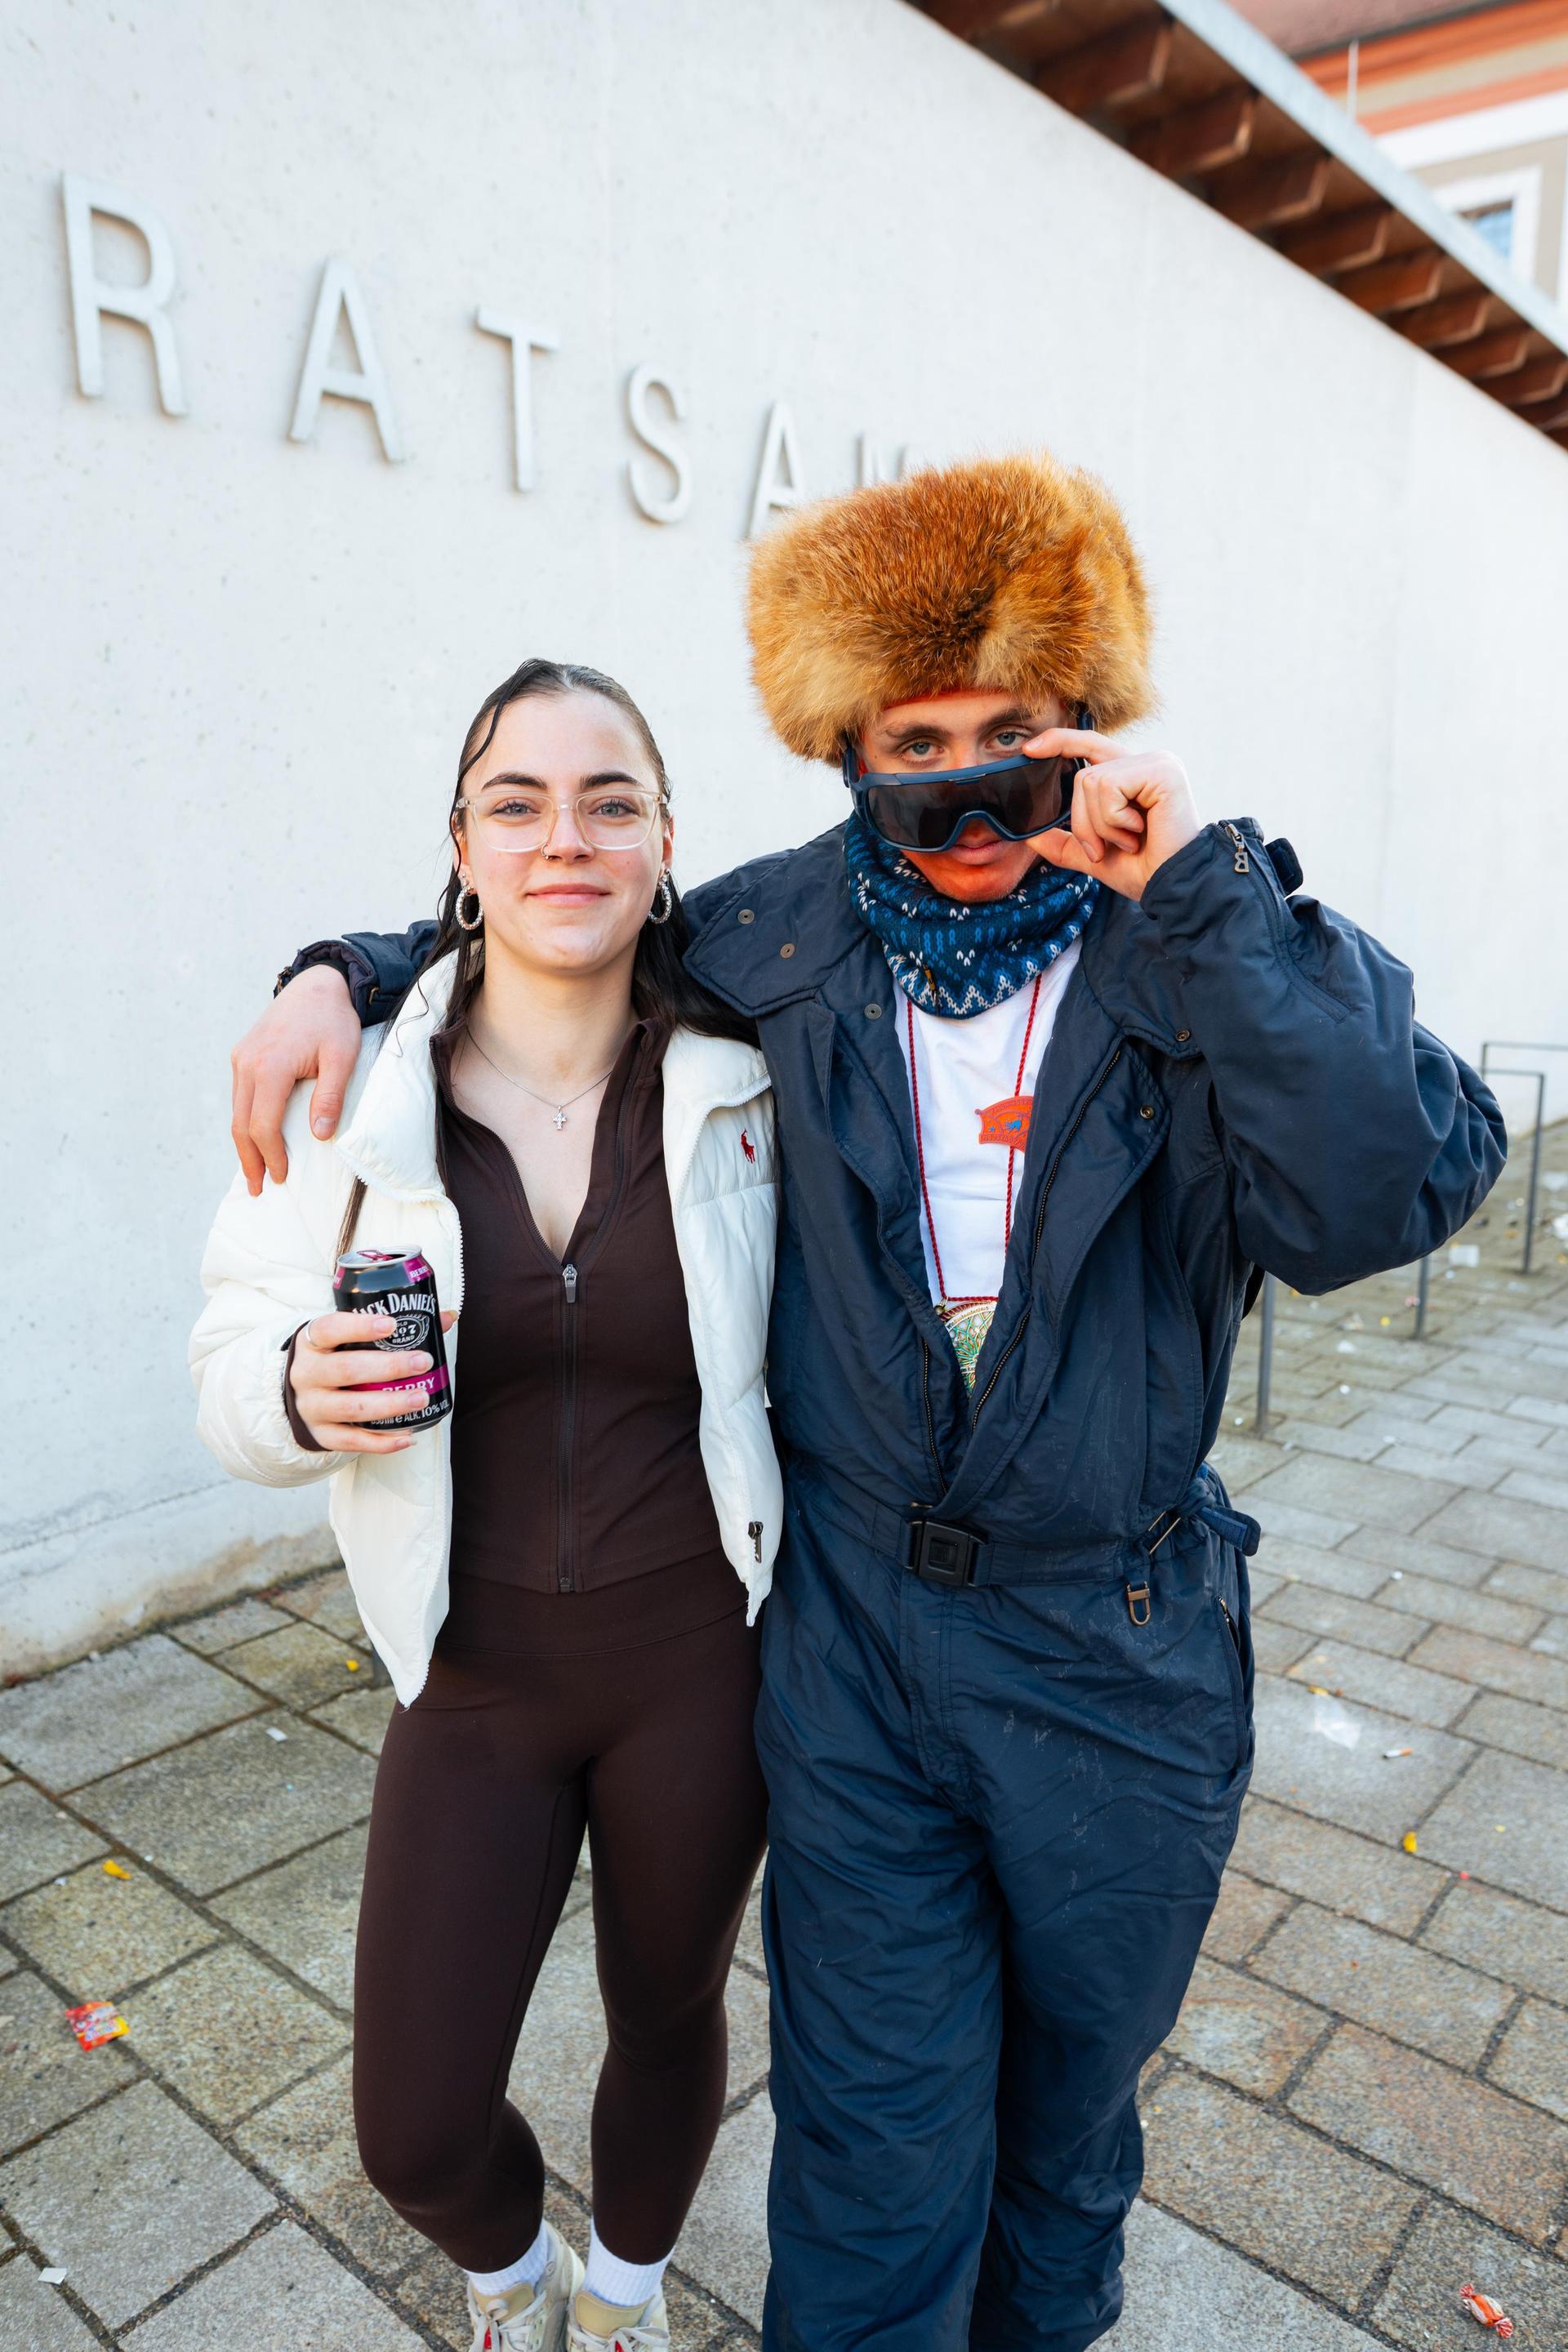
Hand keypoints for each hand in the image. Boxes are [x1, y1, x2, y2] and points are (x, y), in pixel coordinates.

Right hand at [231, 966, 360, 1195]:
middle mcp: (247, 1063)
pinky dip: (245, 1121)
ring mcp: (241, 1057)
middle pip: (240, 1123)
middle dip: (248, 1159)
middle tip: (258, 1188)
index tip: (282, 1176)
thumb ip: (331, 1096)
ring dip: (244, 1143)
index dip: (270, 1155)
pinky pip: (240, 1096)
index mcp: (270, 1066)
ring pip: (236, 1111)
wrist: (317, 983)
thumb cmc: (334, 1020)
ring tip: (254, 1170)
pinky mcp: (242, 1054)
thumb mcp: (343, 1057)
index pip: (262, 1125)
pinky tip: (255, 1137)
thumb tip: (319, 1135)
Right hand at [288, 1310, 458, 1452]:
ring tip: (421, 1398)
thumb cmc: (333, 1359)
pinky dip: (382, 1442)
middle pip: (346, 1370)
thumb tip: (447, 1317)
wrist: (297, 1394)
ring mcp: (312, 1407)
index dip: (359, 1327)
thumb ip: (393, 1327)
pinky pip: (352, 1441)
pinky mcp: (321, 1435)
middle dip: (388, 1367)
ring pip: (352, 1408)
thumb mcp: (346, 1338)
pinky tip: (408, 1436)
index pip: (330, 1329)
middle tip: (423, 1362)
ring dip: (390, 1404)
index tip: (391, 1324)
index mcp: (312, 1343)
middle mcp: (306, 1374)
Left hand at [1024, 729, 1198, 903]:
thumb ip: (1065, 843)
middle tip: (1105, 849)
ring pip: (1092, 782)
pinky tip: (1139, 831)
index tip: (1029, 749)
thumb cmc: (1145, 871)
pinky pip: (1109, 787)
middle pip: (1083, 775)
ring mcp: (1157, 762)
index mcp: (1132, 776)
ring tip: (1129, 840)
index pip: (1090, 745)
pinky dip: (1114, 819)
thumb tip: (1030, 838)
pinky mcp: (1162, 770)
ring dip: (1101, 825)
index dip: (1060, 741)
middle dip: (1084, 821)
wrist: (1173, 888)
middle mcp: (1146, 762)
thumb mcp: (1094, 857)